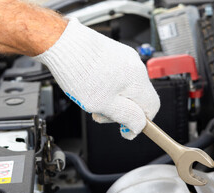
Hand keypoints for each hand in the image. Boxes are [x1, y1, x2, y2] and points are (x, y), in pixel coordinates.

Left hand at [34, 18, 159, 139]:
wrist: (61, 42)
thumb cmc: (78, 70)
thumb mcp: (103, 104)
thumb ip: (125, 116)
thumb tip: (139, 126)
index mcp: (137, 79)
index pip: (152, 107)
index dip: (139, 121)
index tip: (125, 128)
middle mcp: (135, 65)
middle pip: (137, 98)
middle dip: (120, 110)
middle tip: (100, 113)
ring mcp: (124, 57)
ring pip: (126, 88)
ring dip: (111, 99)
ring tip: (92, 99)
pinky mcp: (114, 53)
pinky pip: (117, 76)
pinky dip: (107, 86)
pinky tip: (90, 86)